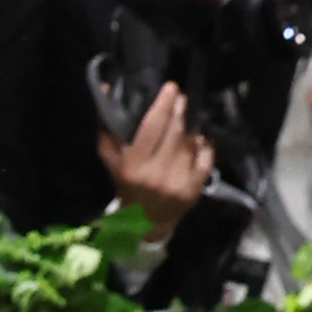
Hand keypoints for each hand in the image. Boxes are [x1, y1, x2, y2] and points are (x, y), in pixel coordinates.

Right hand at [100, 83, 214, 230]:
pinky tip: (201, 139)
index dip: (164, 104)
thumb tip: (106, 90)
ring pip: (190, 142)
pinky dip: (205, 145)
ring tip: (190, 117)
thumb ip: (108, 129)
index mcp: (133, 166)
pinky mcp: (193, 189)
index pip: (152, 127)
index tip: (171, 88)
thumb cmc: (127, 187)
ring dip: (192, 126)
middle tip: (183, 98)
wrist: (144, 223)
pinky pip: (204, 159)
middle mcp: (156, 174)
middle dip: (181, 110)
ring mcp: (177, 182)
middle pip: (175, 131)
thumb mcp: (113, 161)